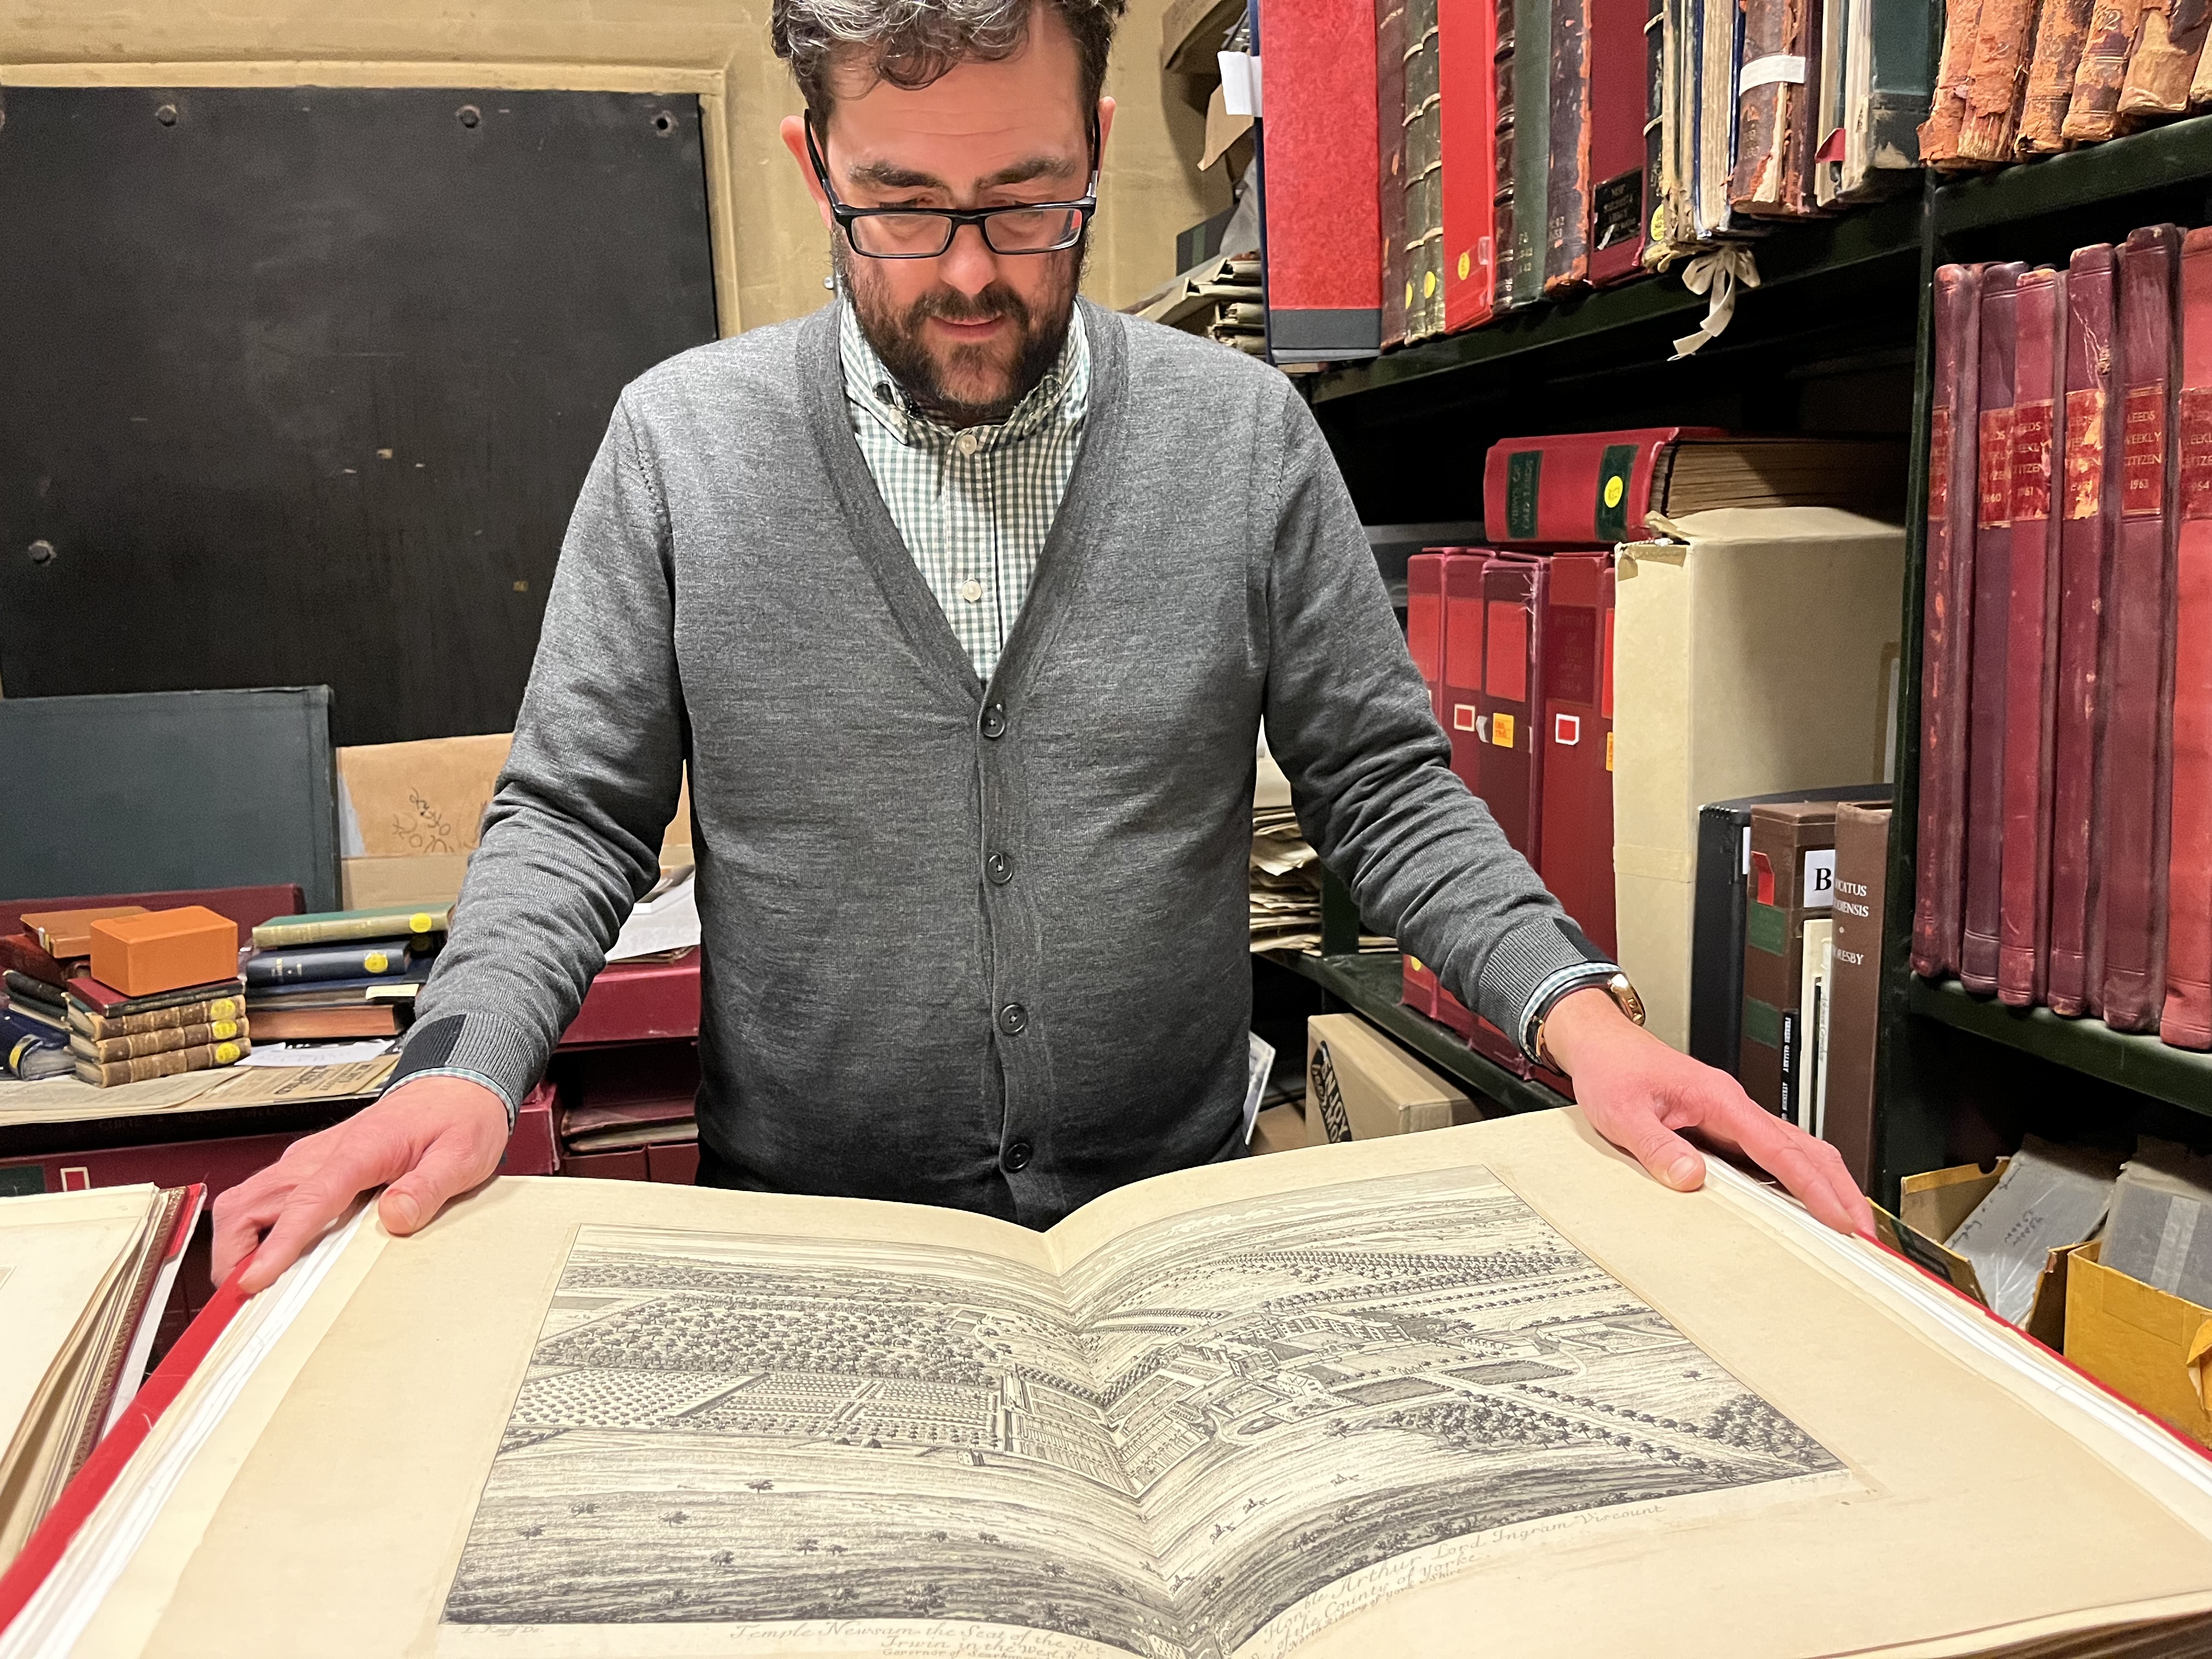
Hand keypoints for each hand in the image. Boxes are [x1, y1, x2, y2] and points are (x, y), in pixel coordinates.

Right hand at [211, 1075, 510, 1293]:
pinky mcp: (309, 1166)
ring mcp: (309, 1159)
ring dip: (237, 1242)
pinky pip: (265, 1197)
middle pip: (249, 1203)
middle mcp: (321, 1154)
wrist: (453, 1084)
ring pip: (246, 1200)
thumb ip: (427, 1189)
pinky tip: (270, 1254)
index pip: (305, 1203)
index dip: (276, 1245)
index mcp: (358, 1152)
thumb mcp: (460, 1156)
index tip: (254, 1279)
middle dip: (233, 1253)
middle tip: (243, 1297)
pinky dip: (254, 1229)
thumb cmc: (456, 1117)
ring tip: (250, 1284)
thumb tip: (395, 1218)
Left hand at [1540, 986, 1875, 1238]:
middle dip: (1839, 1189)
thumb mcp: (1622, 1112)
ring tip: (1845, 1223)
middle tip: (1865, 1232)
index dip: (1814, 1187)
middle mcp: (1733, 1106)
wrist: (1602, 1044)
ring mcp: (1732, 1115)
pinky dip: (1796, 1177)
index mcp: (1719, 1099)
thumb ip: (1656, 1147)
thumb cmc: (1613, 1069)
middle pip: (1804, 1148)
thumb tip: (1690, 1178)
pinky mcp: (1723, 1125)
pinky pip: (1770, 1152)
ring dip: (1823, 1183)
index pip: (1779, 1149)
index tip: (1840, 1219)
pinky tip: (1801, 1202)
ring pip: (1794, 1148)